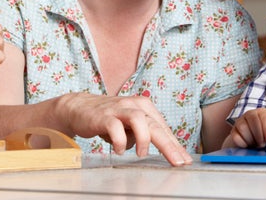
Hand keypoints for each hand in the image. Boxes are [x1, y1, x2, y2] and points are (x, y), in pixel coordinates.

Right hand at [59, 92, 191, 165]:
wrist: (80, 107)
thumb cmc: (109, 118)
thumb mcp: (131, 124)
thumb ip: (146, 133)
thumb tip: (165, 149)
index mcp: (144, 106)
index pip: (163, 127)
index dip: (175, 144)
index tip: (185, 160)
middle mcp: (134, 104)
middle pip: (156, 125)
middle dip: (169, 145)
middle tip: (177, 162)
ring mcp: (119, 109)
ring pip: (139, 120)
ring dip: (143, 139)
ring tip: (141, 153)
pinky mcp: (103, 116)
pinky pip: (115, 128)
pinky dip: (119, 141)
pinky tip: (118, 149)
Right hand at [224, 107, 265, 148]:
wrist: (254, 147)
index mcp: (262, 113)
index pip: (263, 115)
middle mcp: (250, 114)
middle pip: (253, 120)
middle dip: (258, 135)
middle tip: (262, 144)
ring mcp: (240, 122)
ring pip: (243, 128)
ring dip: (251, 140)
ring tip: (256, 145)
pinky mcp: (233, 131)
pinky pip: (236, 137)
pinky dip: (243, 144)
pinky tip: (247, 146)